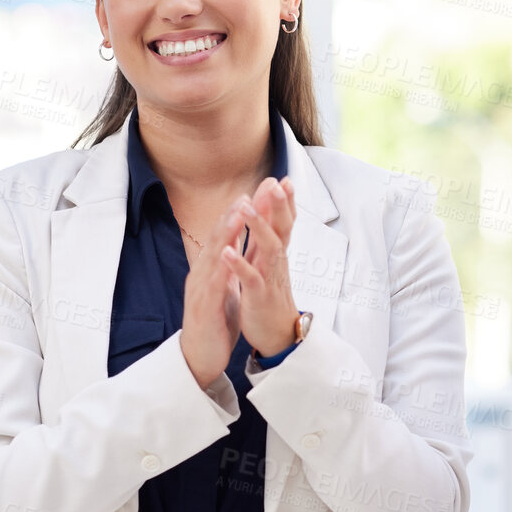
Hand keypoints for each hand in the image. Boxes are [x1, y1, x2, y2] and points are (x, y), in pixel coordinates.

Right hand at [179, 198, 250, 387]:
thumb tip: (235, 243)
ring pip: (213, 254)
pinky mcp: (204, 307)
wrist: (200, 357)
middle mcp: (203, 273)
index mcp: (212, 268)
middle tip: (248, 191)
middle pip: (218, 237)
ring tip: (238, 211)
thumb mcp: (226, 287)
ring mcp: (201, 289)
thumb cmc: (215, 321)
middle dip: (233, 213)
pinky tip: (229, 254)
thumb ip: (228, 265)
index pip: (226, 234)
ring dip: (226, 232)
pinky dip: (221, 268)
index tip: (256, 193)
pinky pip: (212, 285)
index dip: (240, 213)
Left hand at [223, 176, 301, 356]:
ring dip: (258, 227)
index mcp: (275, 253)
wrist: (276, 333)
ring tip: (245, 208)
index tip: (282, 178)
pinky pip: (250, 279)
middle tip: (275, 183)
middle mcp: (276, 261)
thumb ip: (267, 238)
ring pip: (269, 249)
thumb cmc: (270, 296)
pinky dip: (239, 265)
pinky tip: (227, 252)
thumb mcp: (269, 263)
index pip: (283, 222)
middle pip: (281, 228)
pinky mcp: (258, 296)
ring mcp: (269, 278)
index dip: (284, 201)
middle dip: (278, 205)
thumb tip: (269, 212)